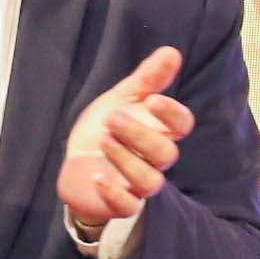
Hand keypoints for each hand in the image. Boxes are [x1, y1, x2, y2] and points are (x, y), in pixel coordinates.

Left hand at [58, 46, 192, 235]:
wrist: (77, 163)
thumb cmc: (105, 128)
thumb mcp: (121, 98)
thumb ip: (147, 79)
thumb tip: (172, 51)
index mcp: (159, 131)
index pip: (182, 125)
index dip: (172, 114)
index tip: (152, 100)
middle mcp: (154, 159)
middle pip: (166, 154)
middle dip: (139, 135)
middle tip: (112, 119)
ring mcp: (138, 184)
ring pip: (150, 182)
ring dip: (127, 161)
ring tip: (103, 141)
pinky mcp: (119, 204)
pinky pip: (128, 207)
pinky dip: (114, 193)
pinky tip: (96, 177)